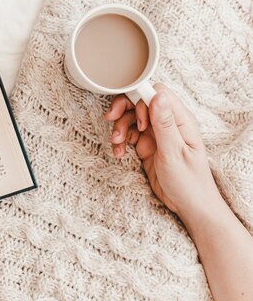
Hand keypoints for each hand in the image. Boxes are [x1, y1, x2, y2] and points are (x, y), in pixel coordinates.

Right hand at [104, 83, 222, 215]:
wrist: (189, 206)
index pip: (157, 94)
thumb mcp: (174, 152)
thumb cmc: (189, 182)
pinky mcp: (147, 145)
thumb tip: (157, 95)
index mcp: (180, 120)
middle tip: (111, 118)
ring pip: (131, 118)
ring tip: (116, 143)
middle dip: (123, 109)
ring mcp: (157, 134)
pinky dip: (120, 142)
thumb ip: (164, 123)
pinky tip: (119, 153)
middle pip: (140, 102)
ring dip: (119, 128)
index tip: (133, 117)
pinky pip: (129, 135)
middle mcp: (168, 123)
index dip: (140, 100)